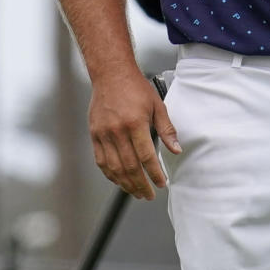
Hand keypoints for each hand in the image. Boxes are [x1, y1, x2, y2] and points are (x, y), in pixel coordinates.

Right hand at [88, 70, 181, 199]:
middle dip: (140, 184)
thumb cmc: (135, 88)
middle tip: (149, 195)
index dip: (154, 173)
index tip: (161, 184)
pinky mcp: (94, 134)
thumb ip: (167, 130)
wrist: (111, 74)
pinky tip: (119, 180)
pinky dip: (110, 174)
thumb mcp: (157, 106)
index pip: (146, 157)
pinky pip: (101, 161)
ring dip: (125, 184)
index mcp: (135, 124)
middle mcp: (117, 131)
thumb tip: (176, 149)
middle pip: (129, 167)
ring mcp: (103, 134)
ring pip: (114, 167)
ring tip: (136, 192)